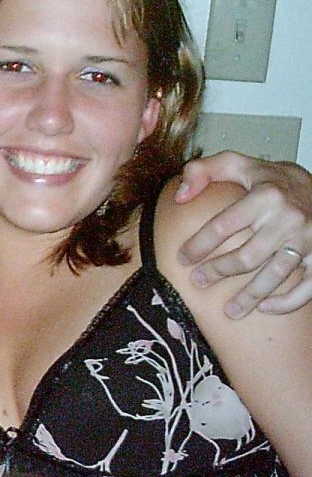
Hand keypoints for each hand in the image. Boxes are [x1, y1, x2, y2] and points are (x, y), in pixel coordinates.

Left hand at [176, 151, 311, 316]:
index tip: (182, 258)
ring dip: (249, 297)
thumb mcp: (238, 164)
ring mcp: (309, 240)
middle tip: (198, 281)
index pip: (223, 226)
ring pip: (274, 276)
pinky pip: (307, 287)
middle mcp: (290, 219)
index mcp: (266, 195)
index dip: (198, 244)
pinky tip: (265, 308)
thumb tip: (178, 195)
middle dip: (218, 272)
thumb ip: (203, 171)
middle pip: (246, 256)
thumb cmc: (273, 180)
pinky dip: (287, 302)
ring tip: (229, 311)